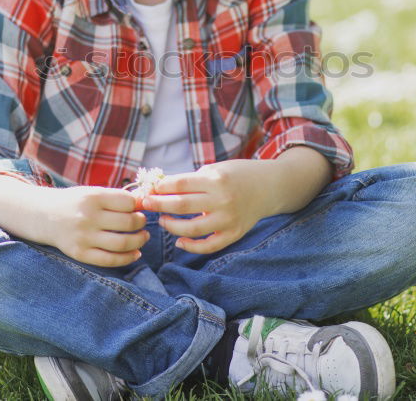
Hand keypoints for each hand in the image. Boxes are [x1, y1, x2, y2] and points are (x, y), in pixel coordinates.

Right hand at [44, 186, 148, 266]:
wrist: (44, 216)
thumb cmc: (76, 203)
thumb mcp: (93, 193)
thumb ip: (117, 197)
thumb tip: (145, 201)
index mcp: (92, 197)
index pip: (127, 202)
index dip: (138, 205)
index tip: (139, 208)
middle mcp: (87, 217)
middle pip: (128, 223)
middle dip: (141, 222)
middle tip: (142, 222)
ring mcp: (83, 237)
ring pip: (122, 243)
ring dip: (139, 241)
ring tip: (143, 237)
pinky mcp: (80, 254)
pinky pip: (110, 260)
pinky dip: (128, 258)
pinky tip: (136, 253)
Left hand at [140, 159, 276, 254]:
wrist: (269, 186)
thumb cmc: (237, 174)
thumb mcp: (215, 169)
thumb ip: (190, 180)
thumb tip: (159, 188)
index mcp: (216, 179)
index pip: (180, 184)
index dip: (160, 188)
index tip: (148, 189)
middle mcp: (222, 200)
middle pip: (181, 205)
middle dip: (159, 205)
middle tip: (145, 204)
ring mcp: (228, 219)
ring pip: (191, 229)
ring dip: (171, 226)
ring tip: (162, 221)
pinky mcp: (234, 234)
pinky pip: (208, 246)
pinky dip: (191, 246)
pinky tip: (179, 241)